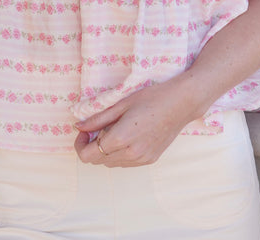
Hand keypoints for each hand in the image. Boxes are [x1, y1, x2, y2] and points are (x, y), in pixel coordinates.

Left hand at [73, 78, 196, 167]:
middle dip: (92, 145)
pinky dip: (120, 152)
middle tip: (99, 126)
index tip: (84, 130)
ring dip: (106, 150)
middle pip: (98, 160)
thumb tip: (78, 126)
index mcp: (120, 139)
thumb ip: (98, 118)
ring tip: (116, 128)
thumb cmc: (152, 97)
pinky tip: (128, 135)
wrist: (181, 103)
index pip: (88, 155)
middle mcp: (130, 154)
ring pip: (111, 163)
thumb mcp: (122, 104)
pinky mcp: (150, 160)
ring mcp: (141, 160)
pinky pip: (125, 162)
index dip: (80, 144)